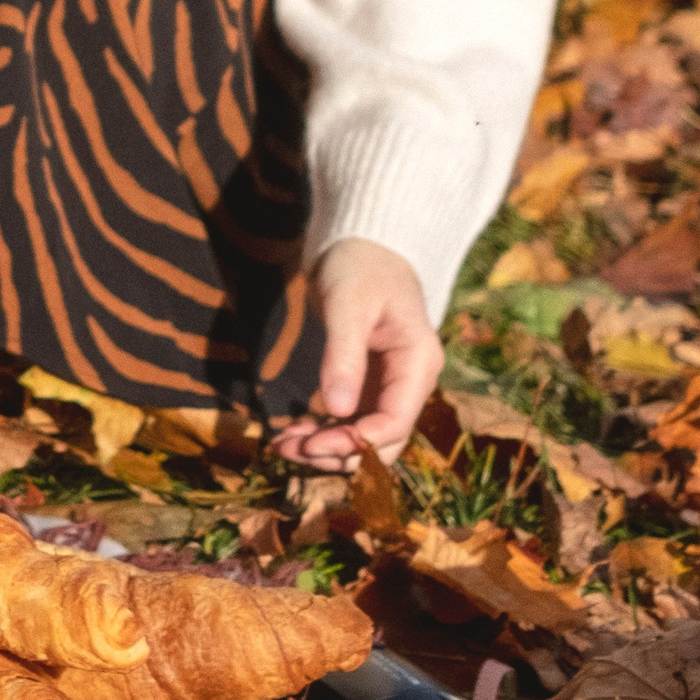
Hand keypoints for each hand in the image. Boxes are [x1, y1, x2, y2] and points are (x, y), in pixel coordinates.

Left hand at [269, 239, 440, 472]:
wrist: (362, 246)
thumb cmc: (360, 266)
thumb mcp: (349, 304)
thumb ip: (344, 355)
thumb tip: (338, 410)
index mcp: (418, 362)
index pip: (396, 422)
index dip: (358, 443)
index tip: (314, 444)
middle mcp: (410, 382)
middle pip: (383, 441)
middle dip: (339, 453)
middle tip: (290, 449)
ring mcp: (389, 386)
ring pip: (363, 438)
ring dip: (326, 448)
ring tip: (281, 445)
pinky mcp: (367, 385)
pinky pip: (348, 422)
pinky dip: (321, 431)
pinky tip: (289, 434)